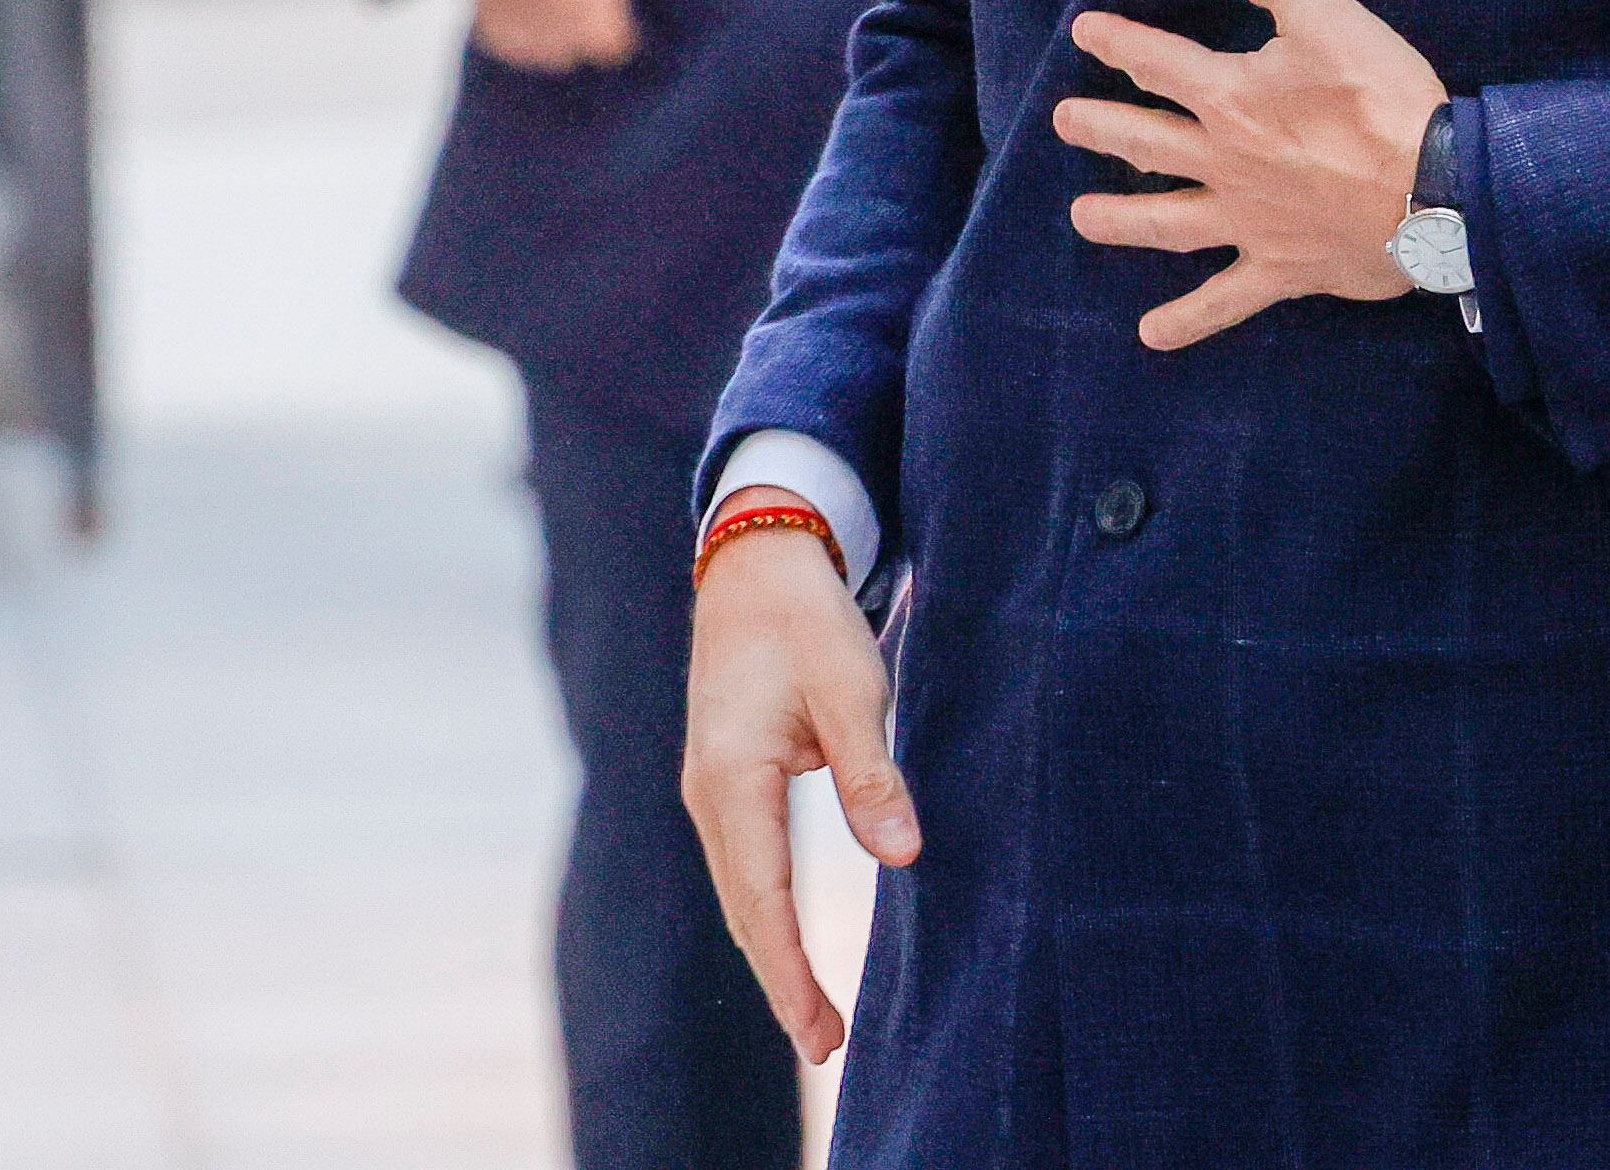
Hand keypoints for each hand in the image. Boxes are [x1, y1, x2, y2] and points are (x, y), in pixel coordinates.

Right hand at [683, 489, 917, 1063]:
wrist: (757, 563)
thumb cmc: (807, 620)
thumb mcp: (851, 689)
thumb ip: (872, 774)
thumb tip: (901, 857)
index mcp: (732, 776)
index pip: (763, 896)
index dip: (791, 967)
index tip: (817, 1029)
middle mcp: (708, 792)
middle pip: (744, 907)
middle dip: (782, 979)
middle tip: (828, 1047)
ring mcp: (709, 789)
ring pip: (740, 890)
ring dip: (773, 952)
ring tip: (814, 1017)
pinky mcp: (724, 781)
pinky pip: (742, 865)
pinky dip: (764, 913)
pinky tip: (789, 944)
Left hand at [1057, 0, 1448, 350]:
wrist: (1433, 191)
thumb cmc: (1382, 101)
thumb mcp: (1332, 18)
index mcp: (1231, 99)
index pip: (1159, 62)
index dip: (1119, 43)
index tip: (1085, 33)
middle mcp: (1225, 161)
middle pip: (1147, 141)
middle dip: (1100, 127)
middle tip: (1062, 121)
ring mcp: (1248, 220)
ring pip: (1166, 221)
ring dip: (1119, 219)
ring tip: (1080, 218)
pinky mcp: (1280, 268)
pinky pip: (1224, 301)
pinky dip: (1188, 320)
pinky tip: (1151, 334)